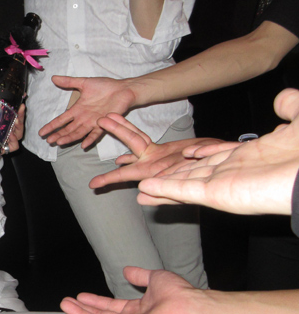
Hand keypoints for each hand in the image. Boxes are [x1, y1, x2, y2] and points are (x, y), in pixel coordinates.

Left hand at [0, 98, 25, 172]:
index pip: (7, 116)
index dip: (15, 109)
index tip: (18, 103)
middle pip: (16, 125)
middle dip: (20, 116)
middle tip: (19, 109)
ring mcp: (0, 142)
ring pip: (17, 135)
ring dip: (19, 128)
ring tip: (16, 122)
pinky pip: (11, 147)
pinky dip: (13, 141)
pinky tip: (10, 136)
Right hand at [38, 76, 135, 148]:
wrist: (123, 89)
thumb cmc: (105, 86)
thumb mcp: (84, 82)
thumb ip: (69, 82)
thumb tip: (53, 78)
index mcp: (78, 109)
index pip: (62, 119)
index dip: (52, 126)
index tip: (42, 132)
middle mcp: (84, 118)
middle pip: (68, 129)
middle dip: (58, 135)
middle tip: (49, 141)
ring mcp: (94, 122)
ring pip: (79, 132)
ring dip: (69, 137)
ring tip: (60, 142)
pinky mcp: (105, 123)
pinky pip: (96, 133)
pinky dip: (90, 138)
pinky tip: (83, 145)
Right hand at [61, 266, 200, 313]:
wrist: (188, 307)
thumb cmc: (177, 293)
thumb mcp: (154, 278)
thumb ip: (139, 275)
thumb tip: (126, 270)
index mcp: (139, 309)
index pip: (112, 306)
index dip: (95, 301)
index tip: (80, 296)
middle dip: (83, 309)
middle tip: (66, 302)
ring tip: (66, 308)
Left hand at [89, 113, 221, 187]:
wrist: (222, 169)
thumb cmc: (205, 181)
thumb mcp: (186, 189)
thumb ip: (165, 193)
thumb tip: (139, 195)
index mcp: (152, 174)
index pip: (125, 176)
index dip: (108, 179)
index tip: (92, 185)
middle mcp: (151, 164)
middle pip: (127, 148)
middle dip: (114, 137)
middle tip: (98, 123)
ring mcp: (156, 157)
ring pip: (134, 139)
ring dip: (120, 129)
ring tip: (106, 118)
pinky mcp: (163, 150)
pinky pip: (142, 138)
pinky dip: (131, 132)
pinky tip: (120, 126)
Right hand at [137, 88, 298, 214]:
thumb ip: (289, 107)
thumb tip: (282, 100)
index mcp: (249, 158)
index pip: (215, 156)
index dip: (197, 155)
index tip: (183, 153)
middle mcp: (233, 173)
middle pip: (192, 173)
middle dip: (170, 174)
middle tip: (150, 172)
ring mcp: (223, 186)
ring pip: (183, 183)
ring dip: (161, 186)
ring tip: (138, 185)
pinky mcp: (218, 196)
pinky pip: (185, 191)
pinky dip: (165, 190)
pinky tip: (146, 187)